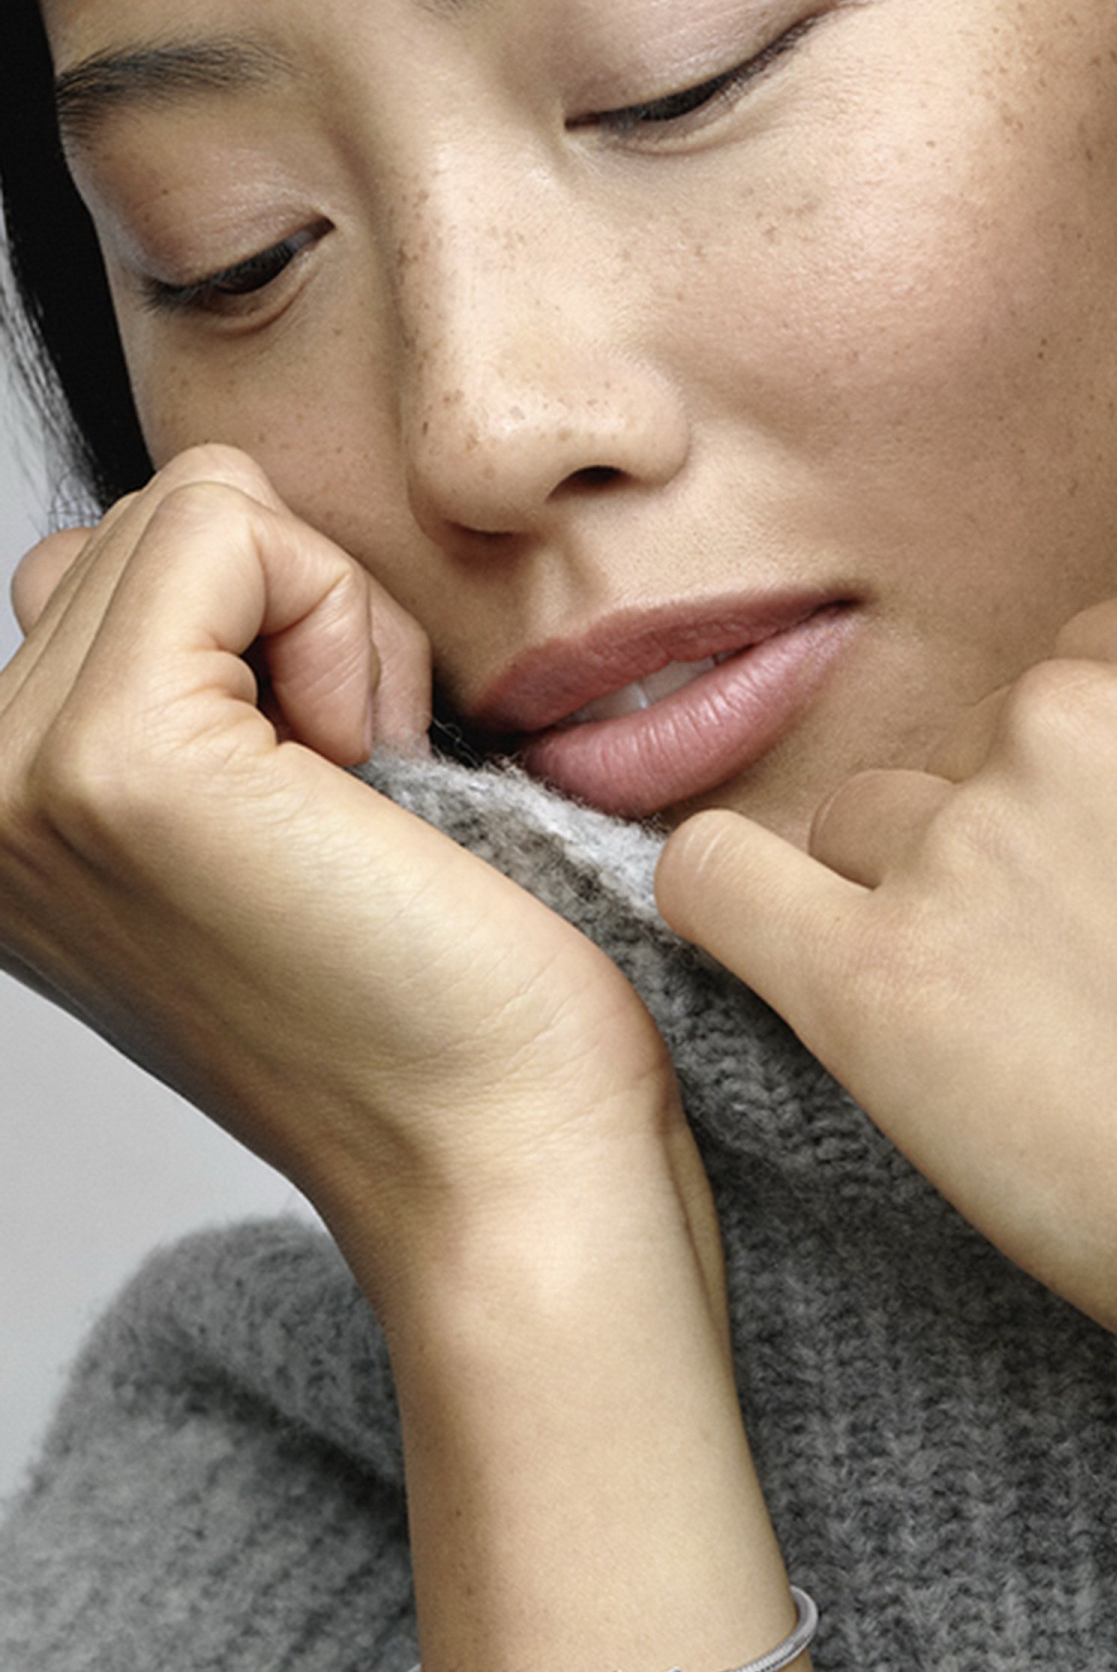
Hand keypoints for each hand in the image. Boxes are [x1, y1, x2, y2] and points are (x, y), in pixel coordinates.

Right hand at [0, 447, 714, 1306]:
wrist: (511, 1160)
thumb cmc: (454, 1007)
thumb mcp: (272, 818)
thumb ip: (193, 685)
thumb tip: (212, 527)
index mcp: (4, 822)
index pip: (118, 567)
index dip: (280, 645)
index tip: (334, 815)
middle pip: (153, 525)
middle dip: (302, 623)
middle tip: (360, 810)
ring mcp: (19, 786)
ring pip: (197, 512)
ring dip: (329, 626)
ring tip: (361, 805)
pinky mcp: (116, 763)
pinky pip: (229, 525)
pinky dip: (345, 623)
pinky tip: (372, 781)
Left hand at [657, 590, 1116, 1403]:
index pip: (1088, 676)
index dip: (1098, 796)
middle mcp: (1083, 711)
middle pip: (974, 750)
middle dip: (1008, 855)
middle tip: (1079, 992)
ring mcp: (971, 835)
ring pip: (862, 829)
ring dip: (905, 911)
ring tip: (992, 1041)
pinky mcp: (875, 978)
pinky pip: (721, 884)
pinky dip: (731, 913)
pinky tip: (775, 962)